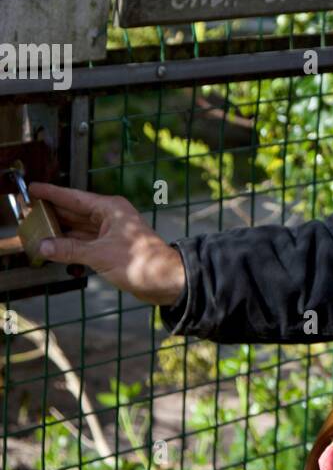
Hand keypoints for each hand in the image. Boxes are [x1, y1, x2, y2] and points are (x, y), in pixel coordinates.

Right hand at [27, 182, 186, 306]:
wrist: (166, 281)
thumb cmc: (142, 263)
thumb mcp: (100, 255)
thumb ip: (69, 249)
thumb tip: (44, 247)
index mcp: (111, 209)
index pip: (74, 197)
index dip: (52, 193)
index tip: (34, 189)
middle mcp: (111, 217)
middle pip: (75, 212)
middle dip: (53, 213)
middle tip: (29, 213)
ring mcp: (112, 233)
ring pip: (79, 229)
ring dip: (61, 232)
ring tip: (37, 232)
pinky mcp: (112, 248)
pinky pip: (86, 243)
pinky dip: (72, 246)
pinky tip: (56, 249)